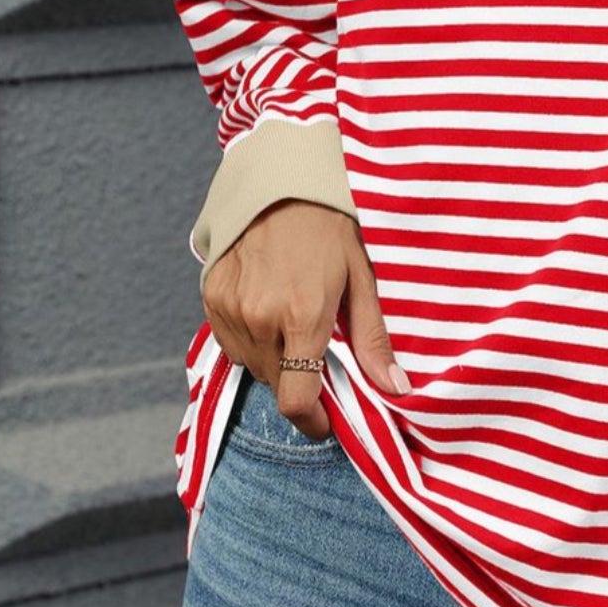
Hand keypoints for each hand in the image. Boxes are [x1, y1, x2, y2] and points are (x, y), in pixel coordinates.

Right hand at [202, 199, 410, 437]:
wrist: (283, 184)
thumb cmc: (331, 232)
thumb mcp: (362, 282)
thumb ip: (373, 342)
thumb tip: (396, 390)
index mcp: (304, 317)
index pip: (296, 399)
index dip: (312, 422)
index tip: (325, 422)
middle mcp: (261, 317)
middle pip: (276, 384)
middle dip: (299, 382)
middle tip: (317, 355)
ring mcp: (231, 307)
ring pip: (251, 365)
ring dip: (274, 362)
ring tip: (293, 326)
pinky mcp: (211, 296)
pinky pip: (229, 343)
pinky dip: (249, 341)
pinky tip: (268, 313)